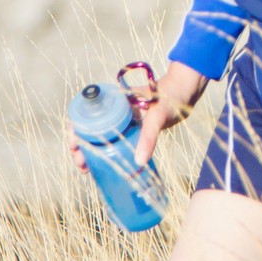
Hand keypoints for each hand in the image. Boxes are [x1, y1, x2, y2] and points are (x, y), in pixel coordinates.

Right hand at [66, 61, 208, 173]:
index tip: (74, 148)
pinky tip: (107, 166)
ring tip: (89, 170)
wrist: (187, 90)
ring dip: (93, 152)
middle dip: (82, 147)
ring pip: (102, 136)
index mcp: (114, 100)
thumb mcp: (158, 116)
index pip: (86, 114)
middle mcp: (115, 109)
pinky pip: (117, 141)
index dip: (76, 131)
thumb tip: (139, 162)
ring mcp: (124, 119)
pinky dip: (110, 152)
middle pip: (91, 128)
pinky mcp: (134, 127)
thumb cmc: (172, 95)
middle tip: (82, 166)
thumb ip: (148, 137)